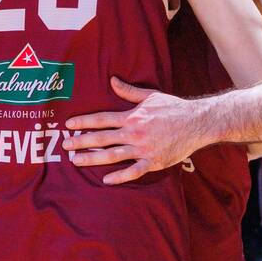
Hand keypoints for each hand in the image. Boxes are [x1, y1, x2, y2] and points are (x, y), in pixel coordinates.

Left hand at [63, 77, 202, 184]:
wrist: (196, 123)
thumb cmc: (173, 108)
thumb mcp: (150, 95)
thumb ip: (128, 91)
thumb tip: (112, 80)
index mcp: (132, 117)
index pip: (102, 119)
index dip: (84, 122)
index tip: (69, 126)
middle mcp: (134, 133)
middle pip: (102, 139)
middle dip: (81, 142)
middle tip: (65, 146)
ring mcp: (143, 149)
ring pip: (112, 156)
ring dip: (92, 158)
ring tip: (76, 161)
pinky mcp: (153, 162)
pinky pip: (133, 171)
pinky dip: (119, 177)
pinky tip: (106, 180)